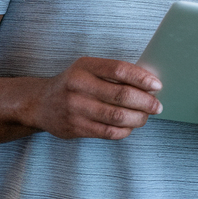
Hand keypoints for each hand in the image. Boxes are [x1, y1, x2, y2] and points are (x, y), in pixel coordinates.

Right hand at [31, 56, 162, 139]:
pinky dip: (125, 130)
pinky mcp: (76, 128)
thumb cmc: (73, 84)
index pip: (119, 70)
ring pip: (117, 117)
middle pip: (121, 95)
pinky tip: (130, 126)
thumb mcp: (87, 69)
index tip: (157, 85)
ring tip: (146, 117)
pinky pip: (108, 132)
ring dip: (138, 118)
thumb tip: (148, 83)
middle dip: (145, 102)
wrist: (40, 103)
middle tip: (157, 106)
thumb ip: (113, 74)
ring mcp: (76, 109)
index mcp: (85, 67)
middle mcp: (78, 86)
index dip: (142, 78)